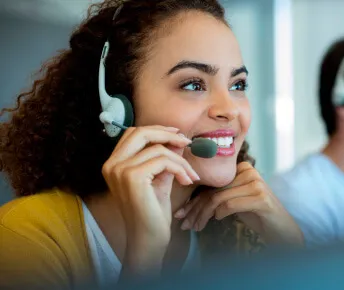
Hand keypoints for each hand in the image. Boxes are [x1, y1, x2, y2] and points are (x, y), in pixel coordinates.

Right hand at [101, 126, 199, 274]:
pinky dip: (180, 169)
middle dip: (167, 134)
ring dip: (181, 160)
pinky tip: (186, 181)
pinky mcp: (132, 177)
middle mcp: (112, 164)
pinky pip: (164, 161)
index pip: (133, 133)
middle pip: (141, 132)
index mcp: (114, 163)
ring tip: (191, 175)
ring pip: (158, 149)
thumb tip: (178, 139)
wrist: (148, 237)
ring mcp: (120, 170)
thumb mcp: (160, 178)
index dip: (157, 130)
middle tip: (187, 143)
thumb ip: (165, 158)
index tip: (178, 136)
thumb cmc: (153, 211)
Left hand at [175, 162, 302, 245]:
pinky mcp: (261, 197)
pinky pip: (230, 205)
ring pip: (218, 198)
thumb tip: (188, 204)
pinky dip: (220, 214)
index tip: (180, 214)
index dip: (194, 200)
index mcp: (242, 168)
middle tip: (184, 224)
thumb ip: (219, 196)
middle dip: (195, 209)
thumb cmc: (256, 215)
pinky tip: (217, 220)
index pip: (212, 184)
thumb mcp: (235, 202)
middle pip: (214, 191)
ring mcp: (256, 183)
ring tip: (195, 228)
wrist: (282, 229)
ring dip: (203, 215)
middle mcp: (250, 172)